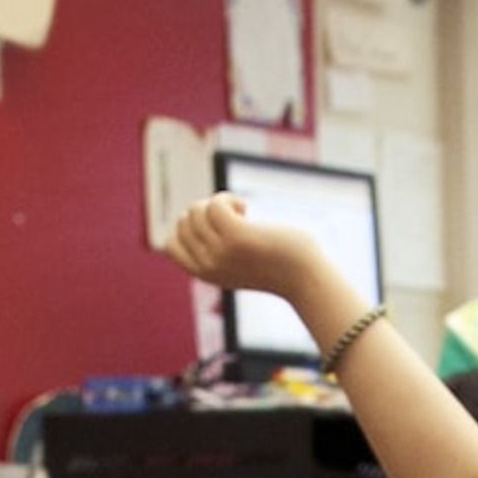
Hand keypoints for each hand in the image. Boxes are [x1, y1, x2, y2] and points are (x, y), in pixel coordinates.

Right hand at [166, 193, 317, 297]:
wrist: (307, 279)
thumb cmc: (277, 266)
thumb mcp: (237, 262)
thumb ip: (214, 247)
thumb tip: (191, 214)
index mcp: (205, 274)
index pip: (170, 245)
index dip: (187, 228)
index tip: (213, 228)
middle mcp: (208, 266)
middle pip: (184, 221)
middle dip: (204, 211)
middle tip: (233, 219)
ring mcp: (220, 253)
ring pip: (197, 210)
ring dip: (218, 203)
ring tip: (242, 214)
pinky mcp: (236, 238)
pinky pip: (214, 205)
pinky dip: (227, 198)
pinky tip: (245, 208)